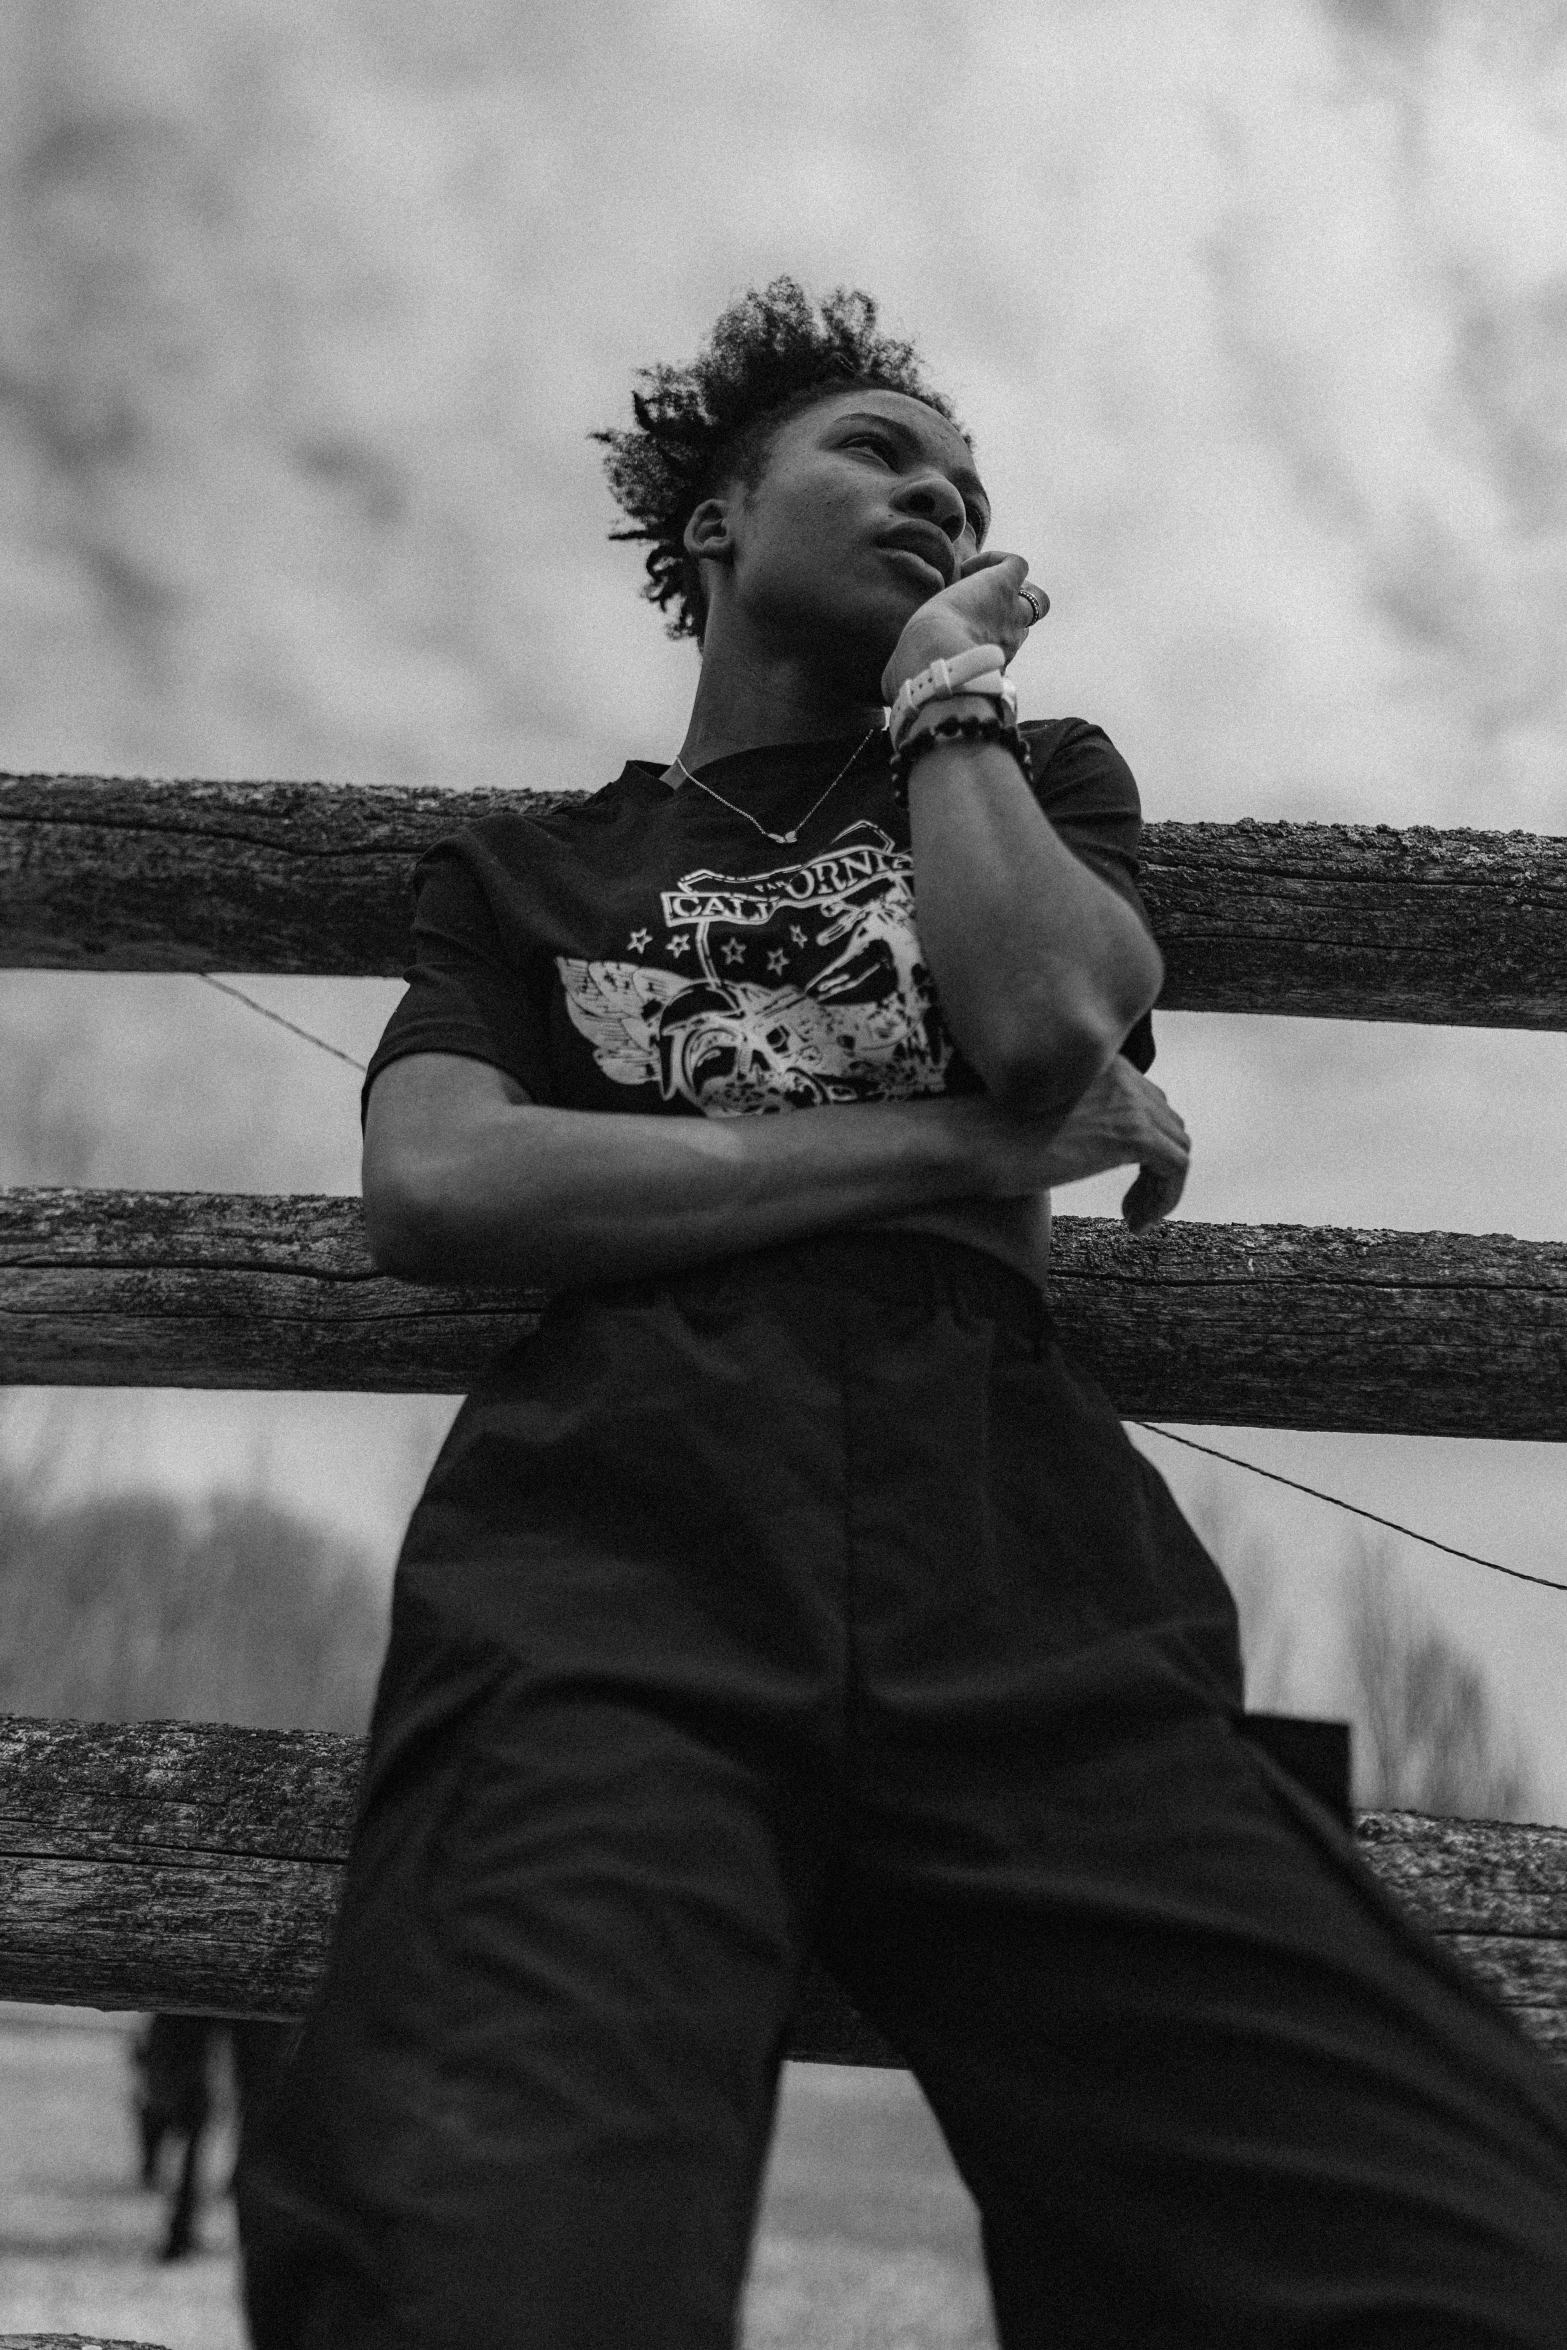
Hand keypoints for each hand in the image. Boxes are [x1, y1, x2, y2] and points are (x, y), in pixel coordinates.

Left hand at [881, 550, 1035, 701]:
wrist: (935, 657)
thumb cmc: (920, 677)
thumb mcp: (909, 683)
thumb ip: (903, 684)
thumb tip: (888, 690)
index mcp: (994, 661)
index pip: (1006, 644)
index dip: (989, 632)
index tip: (960, 627)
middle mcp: (1010, 638)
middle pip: (1028, 619)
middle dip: (1009, 609)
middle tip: (977, 603)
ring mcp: (1010, 611)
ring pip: (1034, 597)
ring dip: (1009, 587)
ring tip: (973, 583)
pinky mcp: (1004, 584)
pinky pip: (1016, 565)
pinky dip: (997, 560)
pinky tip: (967, 568)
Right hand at [976, 1058, 1190, 1231]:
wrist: (971, 1142)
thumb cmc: (988, 1134)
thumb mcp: (1044, 1114)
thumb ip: (1081, 1117)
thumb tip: (1104, 1148)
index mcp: (1098, 1061)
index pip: (1146, 1102)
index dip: (1142, 1146)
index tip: (1121, 1178)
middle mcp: (1121, 1072)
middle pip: (1167, 1122)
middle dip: (1155, 1165)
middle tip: (1130, 1203)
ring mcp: (1129, 1101)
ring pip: (1177, 1146)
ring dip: (1160, 1186)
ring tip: (1133, 1215)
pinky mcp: (1132, 1134)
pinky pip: (1176, 1168)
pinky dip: (1164, 1197)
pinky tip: (1134, 1221)